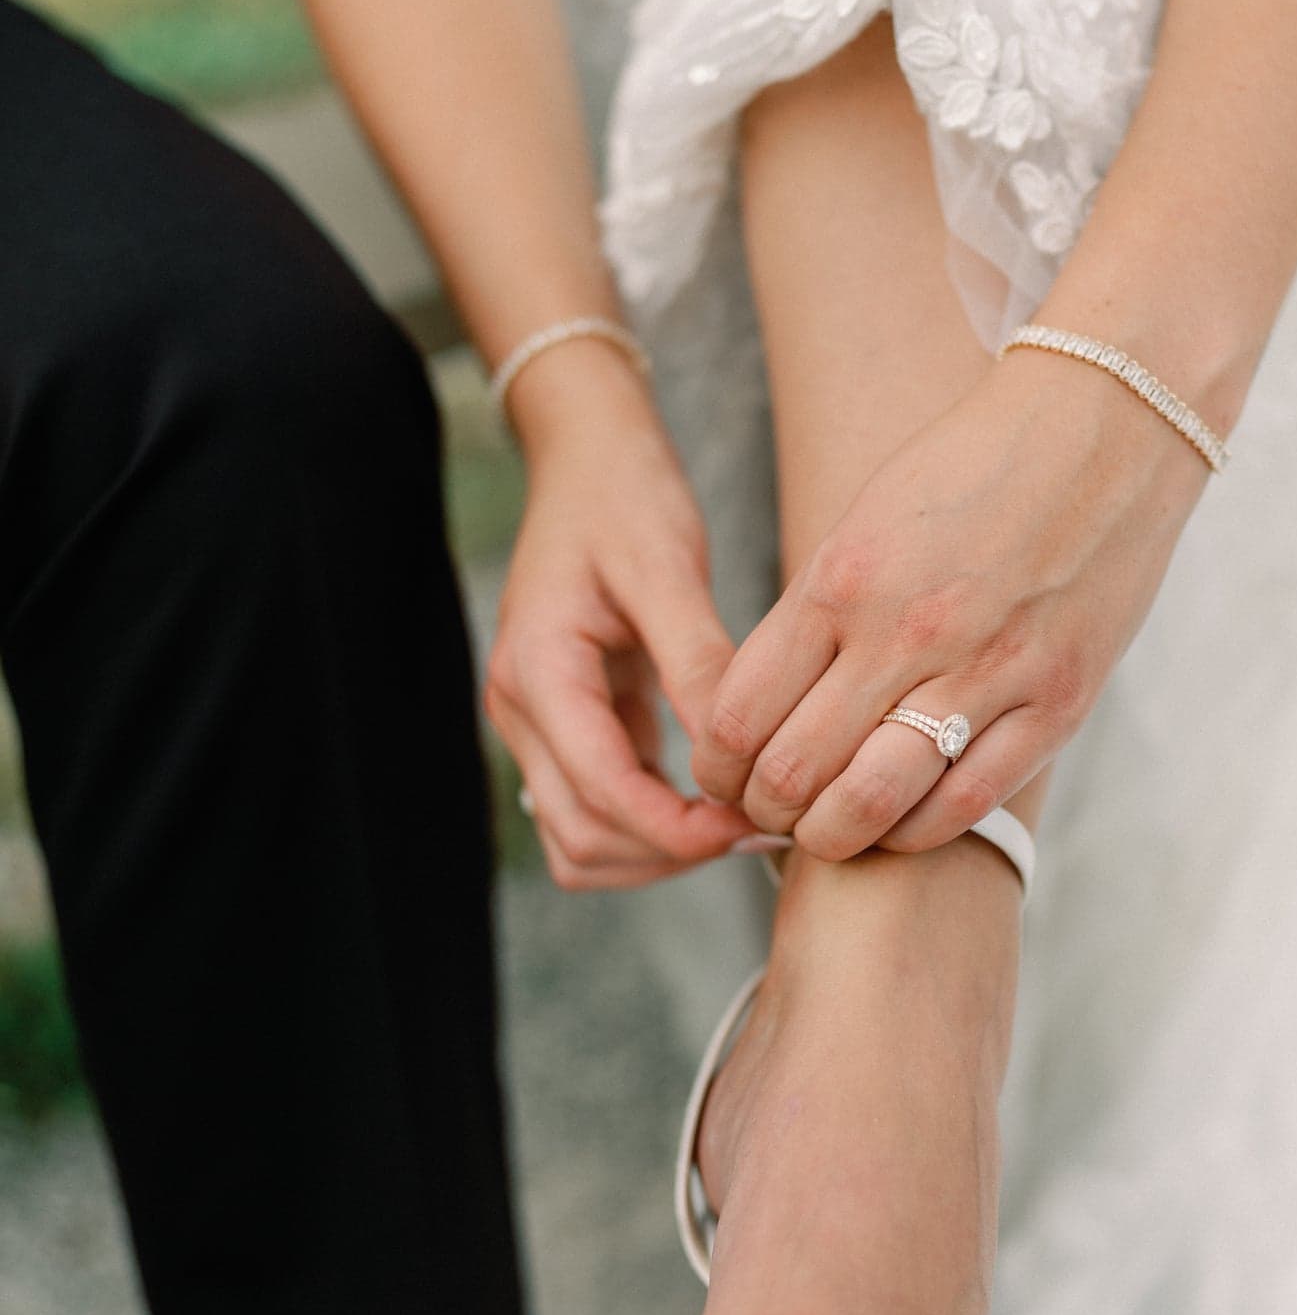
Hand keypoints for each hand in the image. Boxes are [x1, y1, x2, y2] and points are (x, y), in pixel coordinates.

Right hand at [486, 352, 755, 887]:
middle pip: (582, 838)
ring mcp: (536, 725)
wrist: (588, 461)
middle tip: (759, 829)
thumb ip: (696, 661)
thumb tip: (735, 753)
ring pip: (579, 842)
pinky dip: (648, 826)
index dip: (677, 830)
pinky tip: (714, 800)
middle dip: (670, 852)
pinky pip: (595, 809)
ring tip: (739, 823)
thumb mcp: (667, 568)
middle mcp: (520, 710)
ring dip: (654, 853)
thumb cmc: (626, 498)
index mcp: (538, 672)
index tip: (751, 825)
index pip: (599, 792)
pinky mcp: (564, 727)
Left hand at [692, 348, 1216, 858]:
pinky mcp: (1056, 704)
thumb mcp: (866, 522)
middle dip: (765, 811)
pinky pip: (964, 804)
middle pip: (792, 772)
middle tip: (772, 812)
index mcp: (841, 580)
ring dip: (831, 837)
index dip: (716, 766)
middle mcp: (905, 632)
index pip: (737, 713)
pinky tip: (902, 820)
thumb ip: (817, 616)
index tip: (725, 775)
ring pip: (870, 804)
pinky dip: (916, 830)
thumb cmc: (975, 469)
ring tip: (828, 830)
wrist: (1108, 426)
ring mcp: (986, 672)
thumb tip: (767, 713)